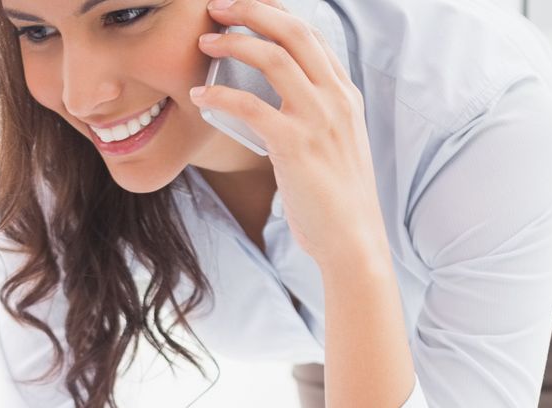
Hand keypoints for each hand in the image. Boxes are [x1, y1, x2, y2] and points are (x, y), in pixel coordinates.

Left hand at [192, 0, 386, 268]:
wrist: (352, 240)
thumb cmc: (335, 203)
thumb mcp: (333, 149)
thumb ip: (313, 124)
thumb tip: (280, 118)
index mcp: (345, 95)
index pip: (311, 36)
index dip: (275, 15)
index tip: (244, 9)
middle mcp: (336, 98)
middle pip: (294, 31)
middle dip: (253, 10)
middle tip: (217, 5)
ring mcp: (318, 119)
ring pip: (273, 58)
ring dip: (233, 43)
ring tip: (205, 42)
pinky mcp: (295, 145)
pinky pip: (250, 106)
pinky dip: (220, 95)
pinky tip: (199, 95)